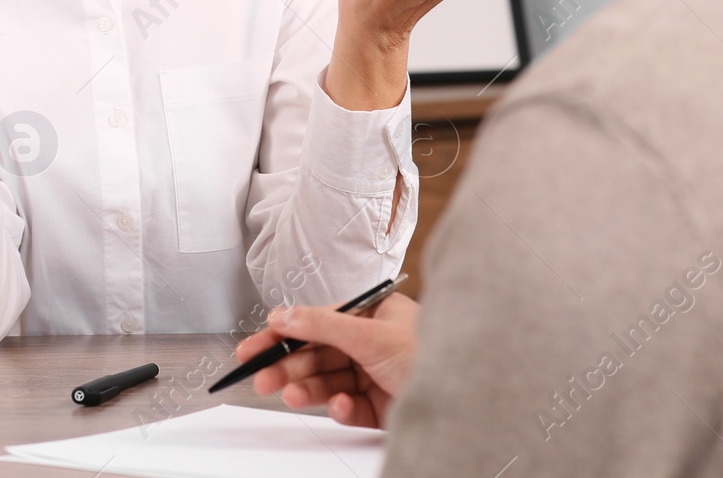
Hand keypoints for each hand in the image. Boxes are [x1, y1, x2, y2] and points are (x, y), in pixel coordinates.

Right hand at [235, 293, 419, 428]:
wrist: (467, 403)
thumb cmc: (432, 356)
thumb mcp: (371, 335)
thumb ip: (323, 325)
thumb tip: (284, 314)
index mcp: (372, 314)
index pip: (318, 320)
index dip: (284, 333)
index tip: (255, 346)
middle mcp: (372, 342)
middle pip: (318, 353)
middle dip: (288, 365)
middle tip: (261, 378)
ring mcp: (374, 374)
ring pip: (327, 380)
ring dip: (307, 388)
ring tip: (290, 395)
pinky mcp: (378, 405)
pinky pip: (346, 405)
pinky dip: (337, 407)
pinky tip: (339, 406)